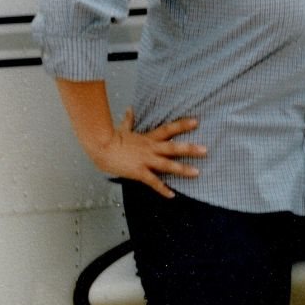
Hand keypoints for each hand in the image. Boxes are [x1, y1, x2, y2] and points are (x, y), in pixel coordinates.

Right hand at [87, 109, 206, 199]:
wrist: (99, 147)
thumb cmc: (109, 139)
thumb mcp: (122, 128)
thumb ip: (129, 120)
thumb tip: (130, 109)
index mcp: (148, 138)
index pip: (168, 129)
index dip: (182, 125)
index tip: (196, 122)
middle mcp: (150, 149)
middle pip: (173, 148)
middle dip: (190, 149)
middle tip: (205, 150)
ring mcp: (145, 160)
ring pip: (167, 165)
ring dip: (182, 169)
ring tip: (197, 173)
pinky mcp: (139, 172)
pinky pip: (153, 182)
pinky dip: (163, 189)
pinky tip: (172, 195)